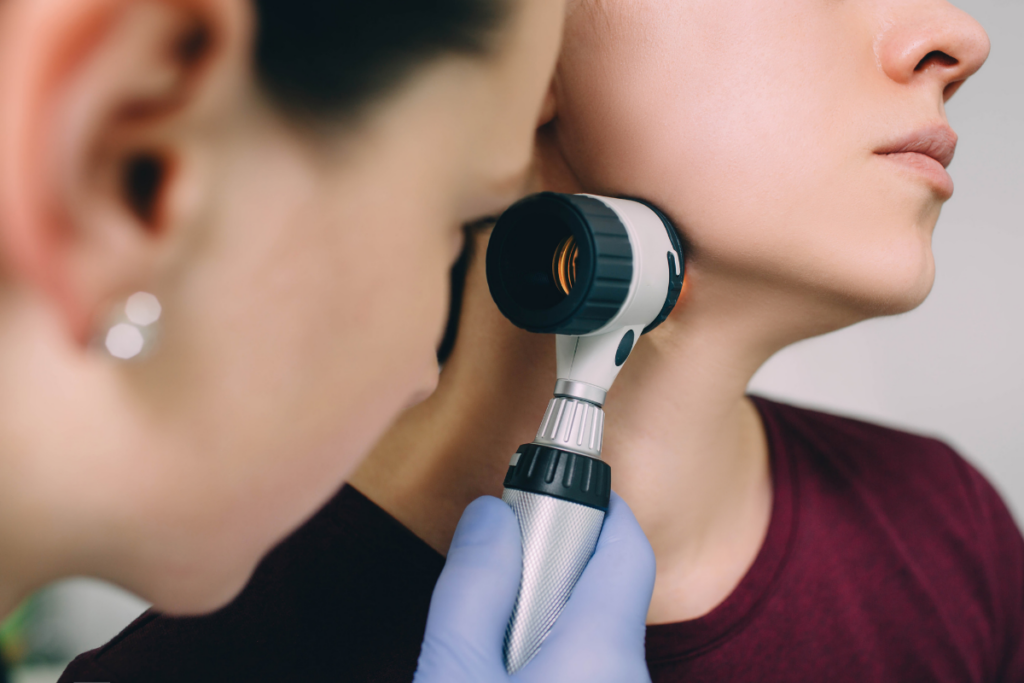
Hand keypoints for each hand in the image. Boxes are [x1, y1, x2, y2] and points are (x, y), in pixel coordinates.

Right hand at [413, 492, 654, 682]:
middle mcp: (630, 678)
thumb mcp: (452, 675)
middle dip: (551, 568)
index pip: (626, 546)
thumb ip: (472, 590)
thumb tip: (491, 515)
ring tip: (485, 641)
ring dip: (543, 621)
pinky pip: (586, 671)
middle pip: (605, 591)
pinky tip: (500, 675)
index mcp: (603, 652)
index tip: (547, 492)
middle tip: (497, 574)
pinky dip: (547, 660)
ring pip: (591, 636)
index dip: (592, 506)